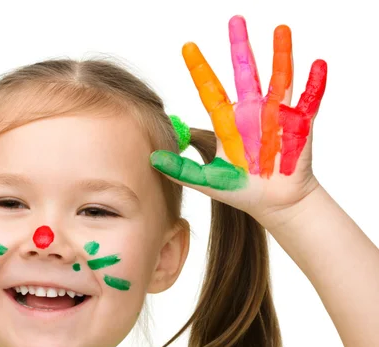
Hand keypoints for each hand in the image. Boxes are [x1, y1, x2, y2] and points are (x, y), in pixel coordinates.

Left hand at [150, 15, 326, 224]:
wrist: (274, 203)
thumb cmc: (241, 191)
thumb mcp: (208, 181)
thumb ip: (181, 169)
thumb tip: (152, 157)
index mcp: (228, 123)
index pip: (211, 90)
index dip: (200, 69)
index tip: (187, 46)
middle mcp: (252, 113)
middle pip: (244, 73)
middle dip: (239, 47)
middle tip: (234, 19)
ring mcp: (276, 116)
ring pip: (278, 79)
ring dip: (280, 55)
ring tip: (280, 29)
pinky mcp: (299, 124)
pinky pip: (309, 101)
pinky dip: (314, 85)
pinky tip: (317, 65)